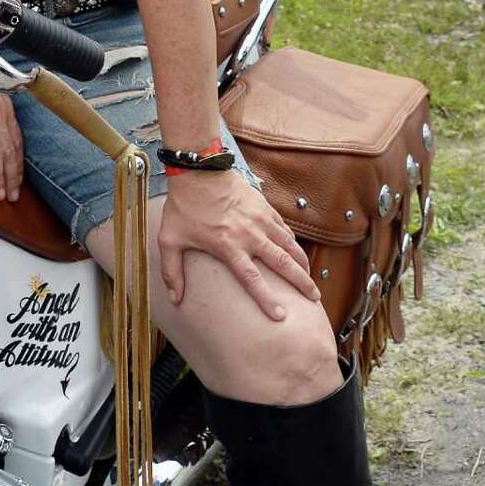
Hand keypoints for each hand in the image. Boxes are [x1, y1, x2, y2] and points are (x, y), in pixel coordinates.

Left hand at [159, 171, 316, 320]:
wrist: (199, 169)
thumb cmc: (183, 206)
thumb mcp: (170, 239)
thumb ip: (172, 271)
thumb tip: (174, 299)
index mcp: (228, 246)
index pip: (252, 280)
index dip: (267, 299)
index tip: (280, 316)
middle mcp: (249, 235)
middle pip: (282, 263)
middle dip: (301, 282)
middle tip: (314, 298)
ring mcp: (260, 220)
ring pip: (289, 246)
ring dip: (303, 264)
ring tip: (311, 280)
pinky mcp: (265, 207)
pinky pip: (284, 229)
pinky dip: (293, 243)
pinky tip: (296, 253)